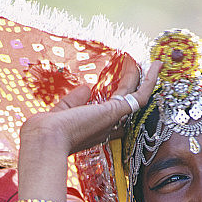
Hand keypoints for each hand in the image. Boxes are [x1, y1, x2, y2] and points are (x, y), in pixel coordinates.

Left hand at [19, 57, 161, 157]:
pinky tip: (156, 66)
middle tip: (136, 68)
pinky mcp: (116, 112)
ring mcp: (112, 119)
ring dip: (141, 78)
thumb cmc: (47, 131)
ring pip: (133, 97)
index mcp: (92, 128)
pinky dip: (149, 81)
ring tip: (148, 63)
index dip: (118, 98)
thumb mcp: (61, 111)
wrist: (46, 139)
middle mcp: (106, 126)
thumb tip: (86, 88)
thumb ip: (73, 101)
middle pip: (124, 104)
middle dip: (131, 85)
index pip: (110, 114)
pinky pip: (139, 96)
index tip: (122, 83)